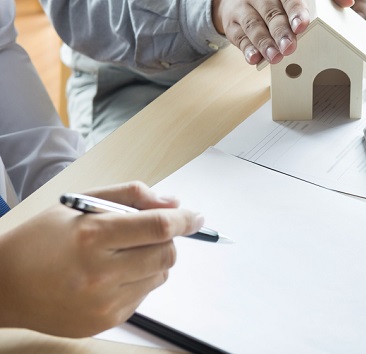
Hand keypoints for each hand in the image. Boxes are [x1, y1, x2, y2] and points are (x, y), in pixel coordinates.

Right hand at [0, 181, 202, 336]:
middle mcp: (99, 273)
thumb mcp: (81, 204)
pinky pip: (144, 294)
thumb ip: (131, 196)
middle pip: (166, 253)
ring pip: (160, 275)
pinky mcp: (106, 321)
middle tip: (149, 232)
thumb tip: (173, 203)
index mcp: (92, 236)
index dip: (185, 219)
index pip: (158, 226)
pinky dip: (139, 279)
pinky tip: (111, 274)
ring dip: (153, 259)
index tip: (196, 216)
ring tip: (122, 253)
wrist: (6, 286)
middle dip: (167, 239)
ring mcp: (104, 302)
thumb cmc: (42, 240)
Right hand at [213, 0, 354, 65]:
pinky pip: (239, 37)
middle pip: (272, 13)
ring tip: (275, 57)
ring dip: (264, 43)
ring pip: (254, 26)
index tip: (303, 24)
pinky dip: (247, 49)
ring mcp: (245, 7)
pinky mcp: (233, 24)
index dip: (296, 9)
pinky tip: (254, 59)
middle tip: (291, 47)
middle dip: (281, 31)